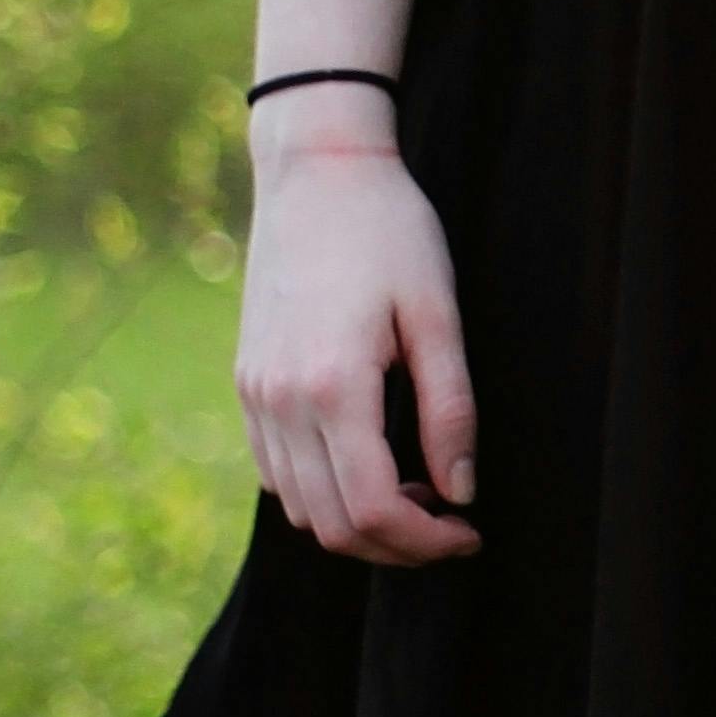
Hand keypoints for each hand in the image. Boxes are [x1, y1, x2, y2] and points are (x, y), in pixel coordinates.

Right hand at [234, 116, 480, 564]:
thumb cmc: (390, 232)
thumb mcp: (438, 314)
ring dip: (359, 521)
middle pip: (333, 525)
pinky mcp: (246, 382)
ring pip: (299, 507)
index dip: (427, 541)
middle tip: (451, 525)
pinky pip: (276, 471)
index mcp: (332, 387)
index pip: (374, 509)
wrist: (316, 171)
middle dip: (397, 545)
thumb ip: (450, 408)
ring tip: (419, 490)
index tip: (469, 532)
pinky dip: (323, 491)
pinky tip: (372, 463)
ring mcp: (254, 393)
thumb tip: (461, 492)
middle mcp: (280, 400)